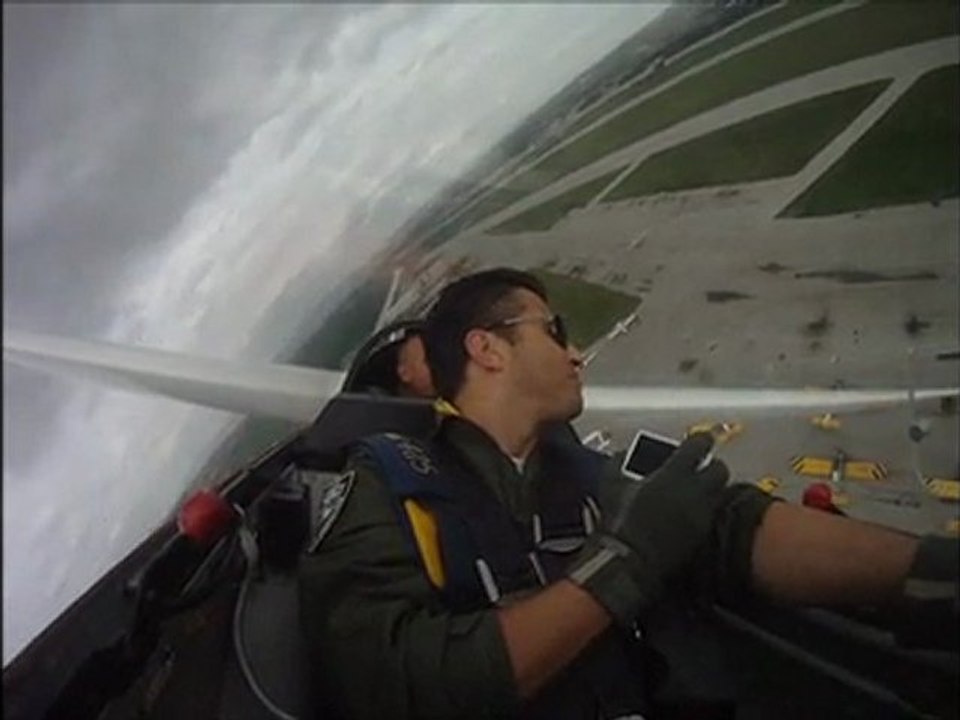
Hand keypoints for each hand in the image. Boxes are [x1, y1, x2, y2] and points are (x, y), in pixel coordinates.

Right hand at [567, 433, 728, 625]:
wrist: (630, 561)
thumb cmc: (620, 521)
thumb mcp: (611, 483)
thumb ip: (619, 462)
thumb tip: (625, 454)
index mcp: (674, 473)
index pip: (698, 445)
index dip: (701, 440)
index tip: (701, 439)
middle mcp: (694, 491)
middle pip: (719, 469)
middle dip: (712, 465)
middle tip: (702, 467)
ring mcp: (701, 514)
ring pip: (720, 493)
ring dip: (711, 488)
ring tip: (697, 491)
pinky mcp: (702, 535)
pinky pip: (711, 515)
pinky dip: (705, 511)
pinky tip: (690, 514)